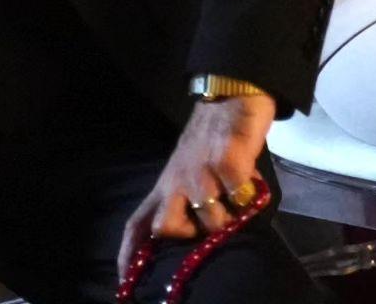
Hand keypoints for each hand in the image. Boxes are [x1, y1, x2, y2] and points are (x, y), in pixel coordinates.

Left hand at [117, 93, 275, 279]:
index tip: (125, 283)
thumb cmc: (212, 133)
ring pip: (212, 219)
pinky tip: (251, 178)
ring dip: (230, 212)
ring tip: (238, 194)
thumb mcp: (189, 166)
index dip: (129, 255)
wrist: (231, 93)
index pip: (138, 223)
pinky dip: (248, 193)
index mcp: (166, 183)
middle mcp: (177, 180)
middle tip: (210, 223)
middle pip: (167, 227)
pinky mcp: (227, 163)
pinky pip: (240, 196)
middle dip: (189, 233)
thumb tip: (201, 230)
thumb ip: (188, 196)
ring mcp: (201, 172)